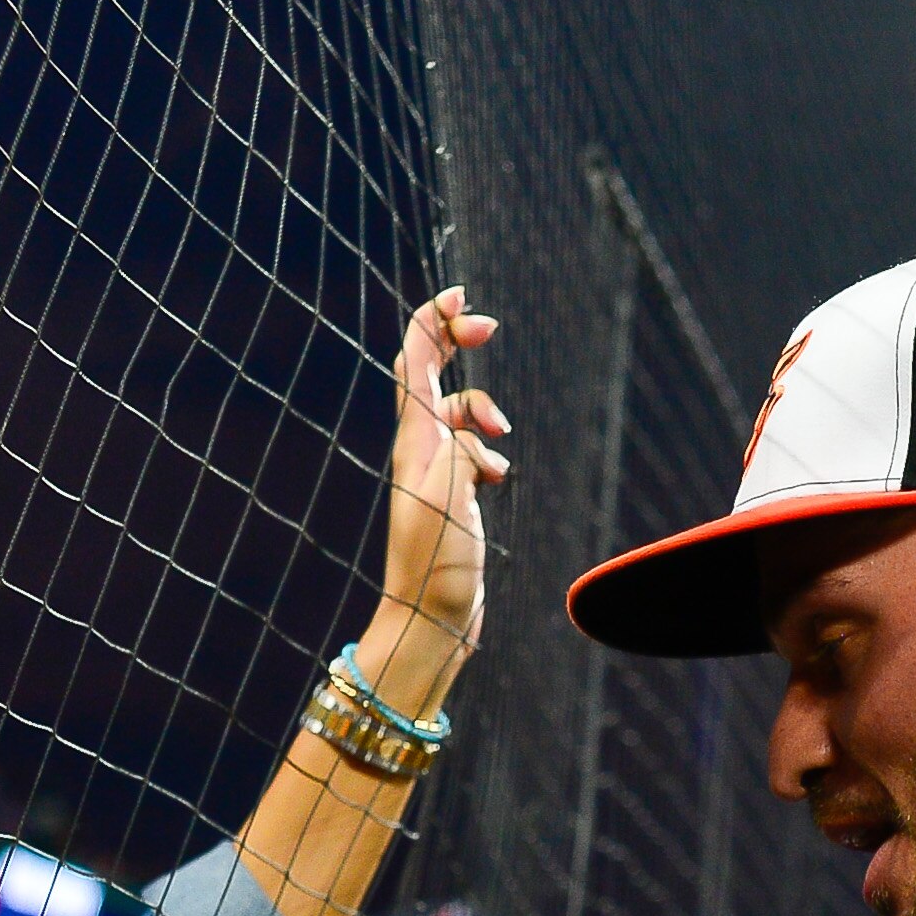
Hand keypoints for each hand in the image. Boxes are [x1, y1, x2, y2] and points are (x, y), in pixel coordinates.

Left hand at [354, 288, 508, 718]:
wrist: (431, 620)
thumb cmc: (436, 565)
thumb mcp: (451, 498)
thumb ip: (462, 452)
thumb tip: (474, 438)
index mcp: (414, 441)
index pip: (415, 362)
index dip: (433, 321)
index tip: (460, 296)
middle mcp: (419, 448)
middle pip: (431, 373)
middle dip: (456, 340)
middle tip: (488, 325)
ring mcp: (436, 470)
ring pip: (460, 412)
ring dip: (485, 411)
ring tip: (502, 436)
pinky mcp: (453, 493)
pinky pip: (473, 450)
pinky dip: (491, 451)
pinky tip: (498, 475)